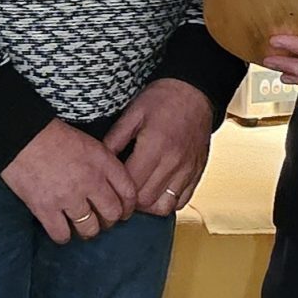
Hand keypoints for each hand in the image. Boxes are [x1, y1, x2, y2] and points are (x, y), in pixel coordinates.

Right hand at [1, 120, 139, 244]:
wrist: (19, 135)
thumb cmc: (51, 135)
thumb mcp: (88, 142)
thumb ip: (103, 164)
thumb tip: (111, 186)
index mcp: (102, 162)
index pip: (128, 192)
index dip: (128, 207)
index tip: (123, 212)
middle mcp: (90, 181)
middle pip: (112, 214)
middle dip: (109, 221)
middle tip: (101, 220)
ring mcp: (68, 197)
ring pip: (89, 228)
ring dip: (87, 231)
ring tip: (81, 227)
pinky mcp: (45, 208)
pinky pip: (62, 235)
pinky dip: (63, 236)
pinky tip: (61, 230)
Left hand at [105, 77, 212, 216]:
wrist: (194, 91)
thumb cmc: (163, 99)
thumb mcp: (133, 113)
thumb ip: (115, 139)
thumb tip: (100, 160)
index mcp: (154, 146)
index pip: (131, 185)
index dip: (117, 190)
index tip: (111, 186)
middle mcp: (173, 162)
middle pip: (146, 200)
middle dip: (130, 201)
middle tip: (122, 192)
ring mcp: (187, 170)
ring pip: (165, 206)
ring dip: (149, 205)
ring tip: (140, 194)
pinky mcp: (197, 172)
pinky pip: (183, 201)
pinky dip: (169, 202)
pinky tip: (158, 191)